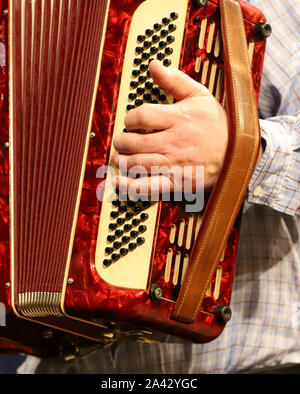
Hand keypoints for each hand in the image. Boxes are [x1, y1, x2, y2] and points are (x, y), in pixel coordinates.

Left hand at [112, 60, 228, 195]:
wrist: (237, 154)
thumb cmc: (217, 124)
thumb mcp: (200, 95)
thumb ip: (175, 80)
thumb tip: (154, 65)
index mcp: (177, 119)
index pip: (141, 117)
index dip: (130, 119)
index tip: (130, 122)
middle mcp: (173, 142)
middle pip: (134, 143)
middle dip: (120, 142)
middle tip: (120, 142)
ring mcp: (174, 164)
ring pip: (136, 164)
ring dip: (121, 160)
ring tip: (118, 157)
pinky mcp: (176, 182)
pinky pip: (148, 187)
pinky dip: (129, 186)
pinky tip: (118, 180)